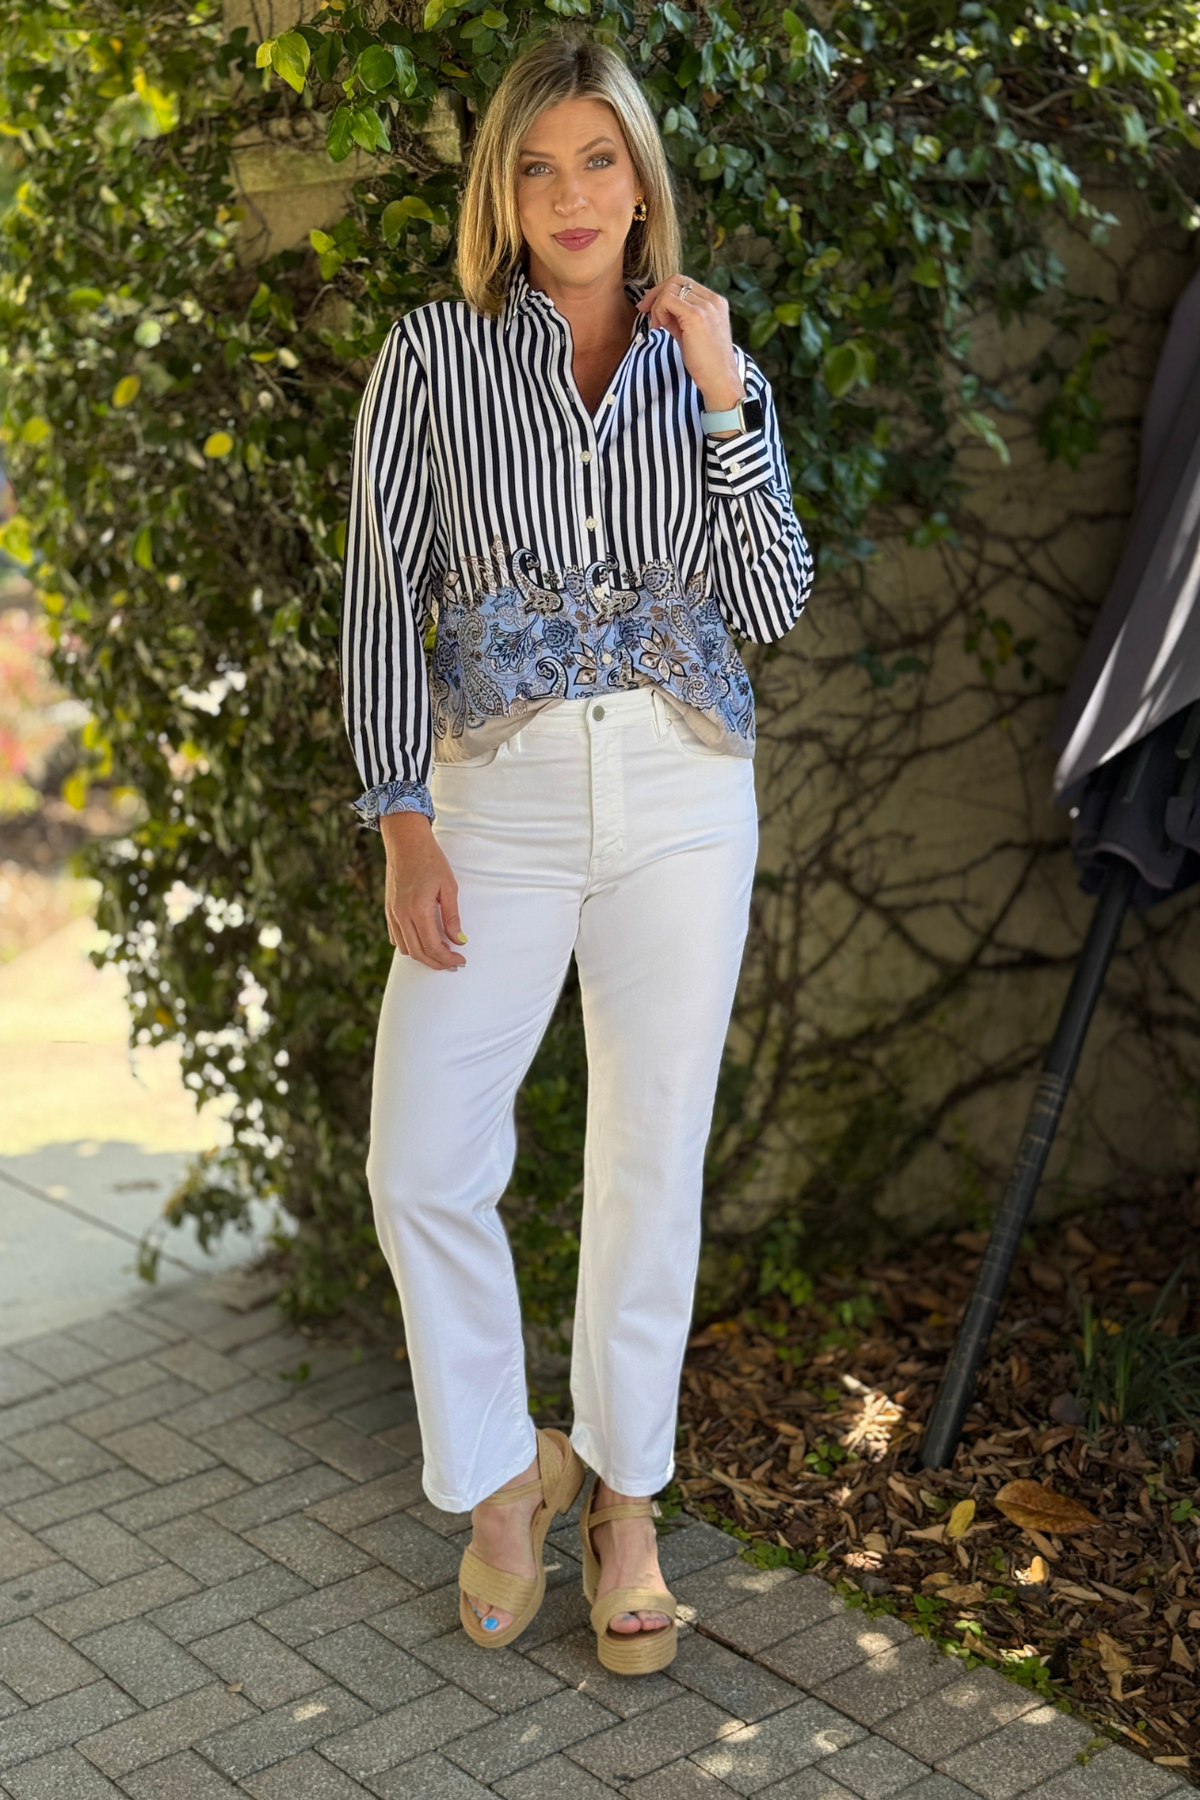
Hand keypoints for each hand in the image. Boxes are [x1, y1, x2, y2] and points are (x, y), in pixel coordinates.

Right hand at [379, 812, 466, 970]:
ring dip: (423, 955)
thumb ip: (452, 916)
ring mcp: (392, 913)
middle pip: (418, 952)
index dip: (447, 959)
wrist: (406, 842)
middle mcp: (401, 915)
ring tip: (441, 952)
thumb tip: (459, 940)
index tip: (460, 960)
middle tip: (453, 962)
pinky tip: (424, 941)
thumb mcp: (449, 886)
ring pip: (405, 948)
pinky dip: (410, 945)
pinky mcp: (388, 910)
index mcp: (418, 909)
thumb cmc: (430, 860)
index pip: (432, 947)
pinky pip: (397, 937)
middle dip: (437, 962)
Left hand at [635, 275, 743, 419]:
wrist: (719, 380)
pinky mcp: (696, 316)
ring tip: (657, 325)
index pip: (684, 283)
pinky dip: (659, 310)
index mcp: (715, 302)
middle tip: (644, 310)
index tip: (651, 309)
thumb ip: (677, 319)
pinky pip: (668, 300)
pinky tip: (660, 326)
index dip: (664, 292)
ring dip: (657, 304)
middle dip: (655, 293)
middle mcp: (713, 300)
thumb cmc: (705, 363)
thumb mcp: (690, 335)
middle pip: (676, 280)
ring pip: (670, 289)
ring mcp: (706, 306)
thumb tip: (660, 311)